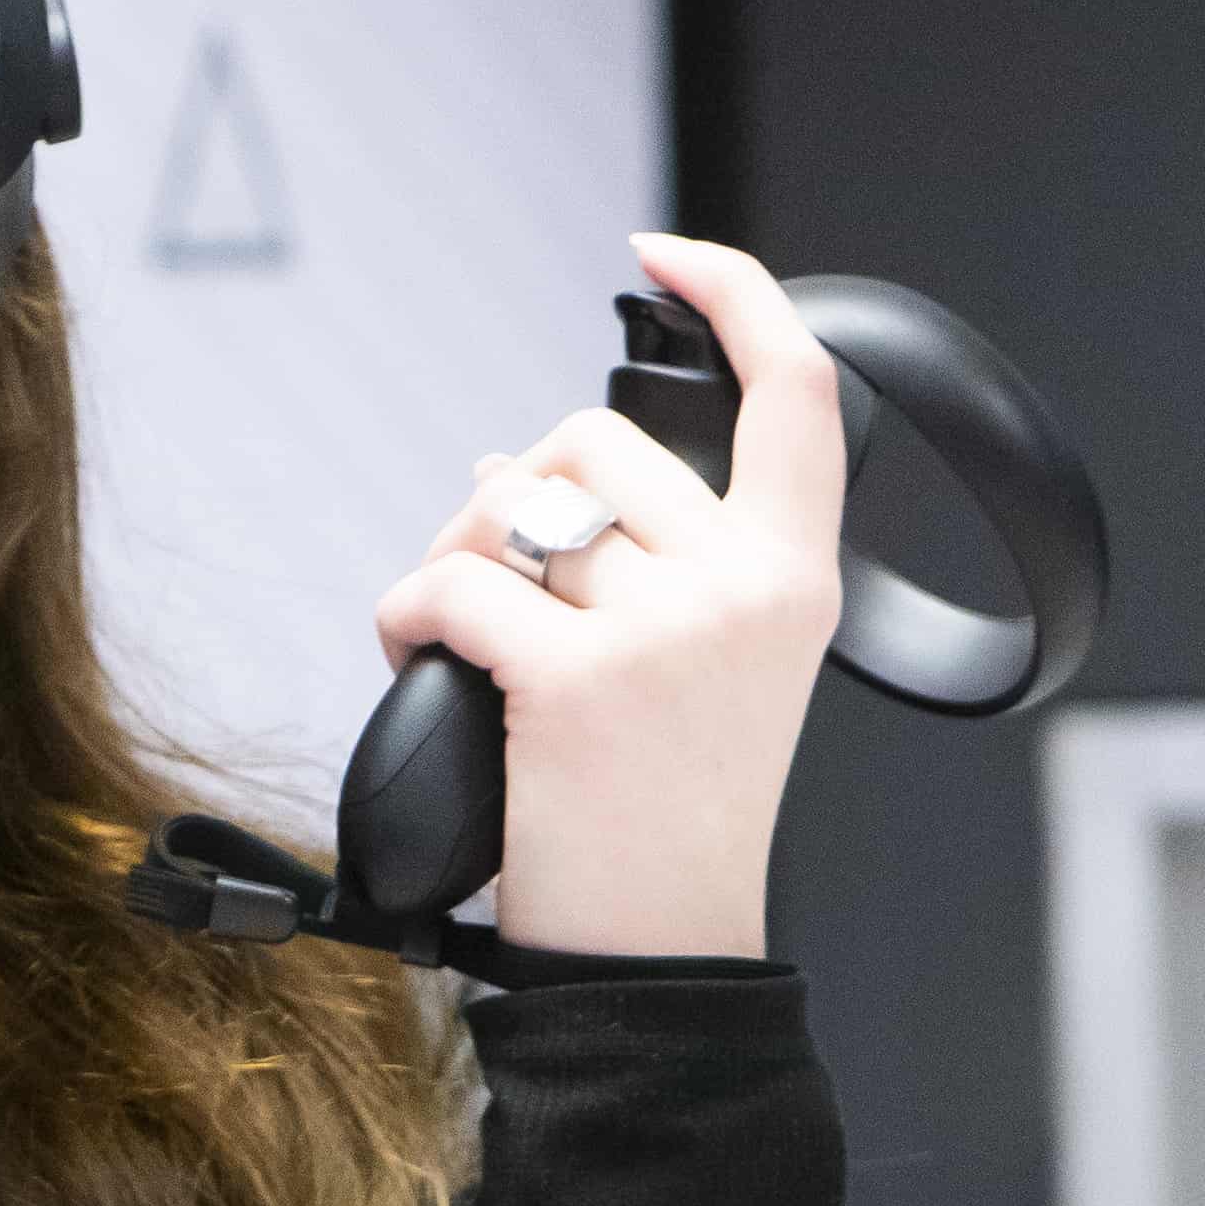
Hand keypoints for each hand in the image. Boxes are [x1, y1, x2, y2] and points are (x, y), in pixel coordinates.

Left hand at [368, 232, 848, 959]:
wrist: (662, 950)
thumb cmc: (666, 811)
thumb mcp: (702, 666)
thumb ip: (640, 558)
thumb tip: (507, 462)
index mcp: (797, 574)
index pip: (798, 391)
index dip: (737, 295)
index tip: (663, 255)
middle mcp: (748, 587)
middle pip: (593, 441)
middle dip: (515, 493)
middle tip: (492, 581)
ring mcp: (669, 631)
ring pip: (511, 507)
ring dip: (452, 555)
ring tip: (451, 630)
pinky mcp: (577, 681)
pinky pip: (452, 584)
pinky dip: (405, 612)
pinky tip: (413, 656)